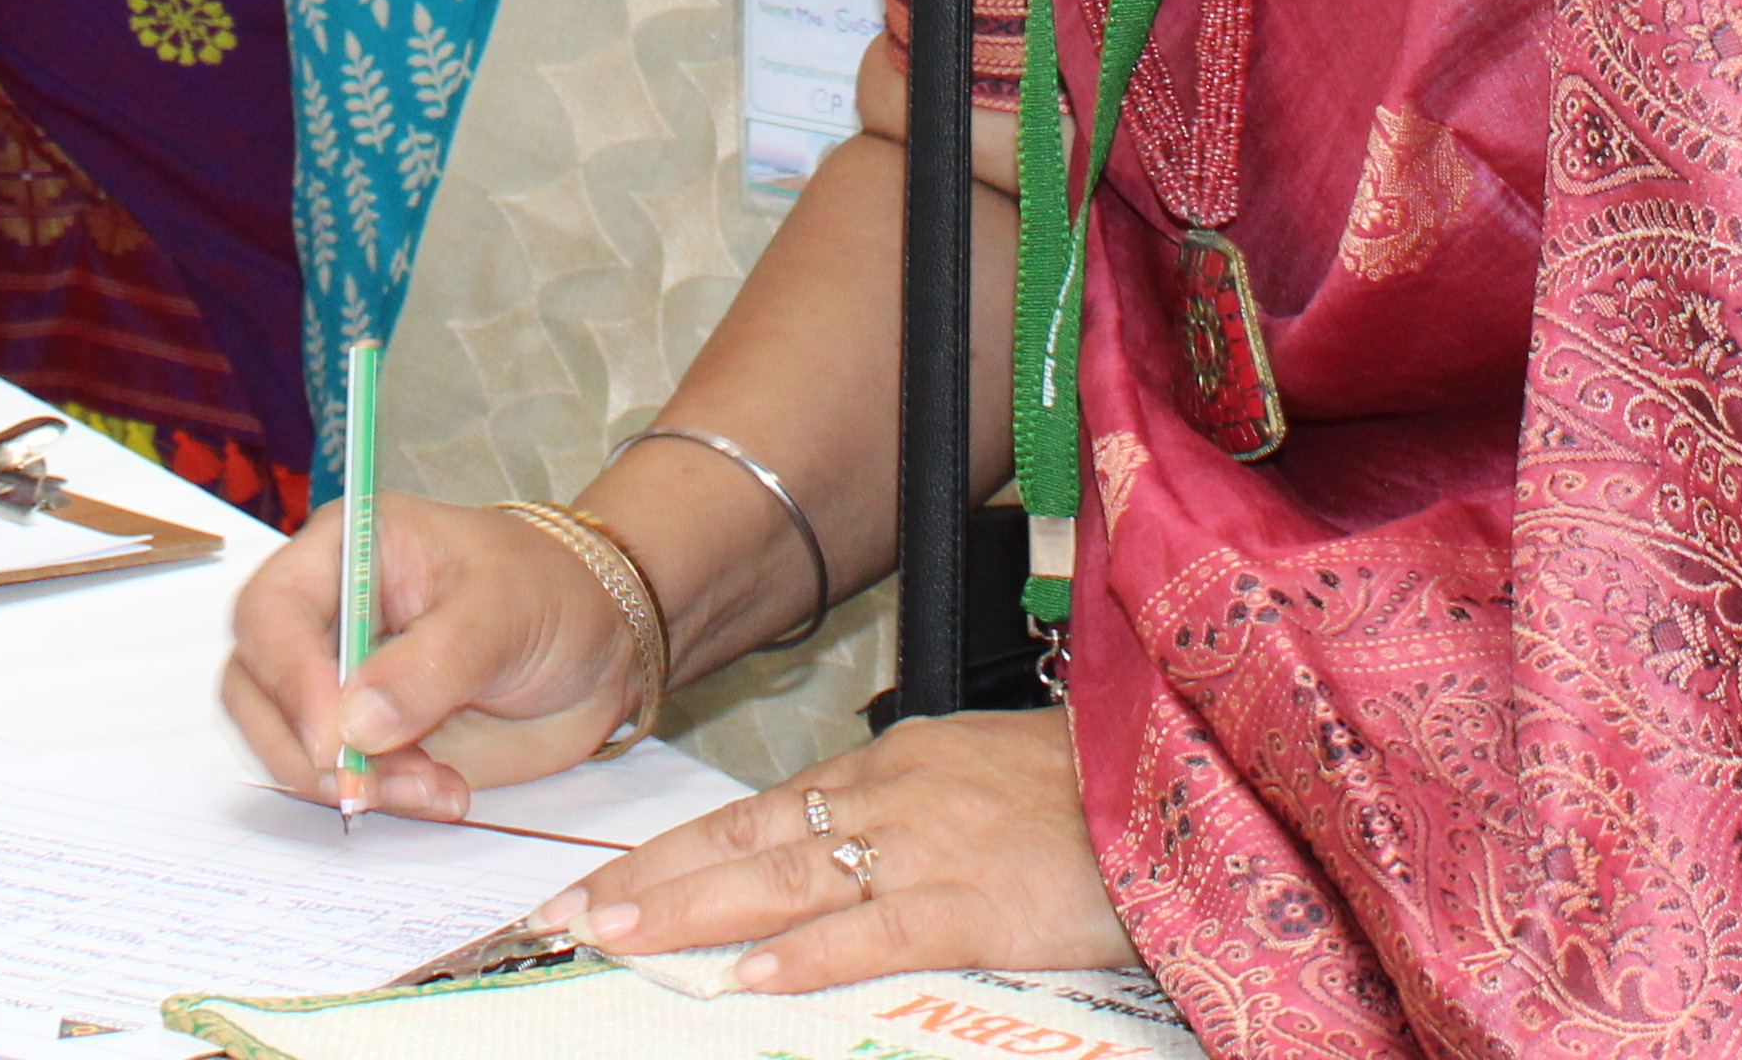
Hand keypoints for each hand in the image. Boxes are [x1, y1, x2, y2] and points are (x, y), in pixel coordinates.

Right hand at [217, 496, 647, 821]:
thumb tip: (354, 726)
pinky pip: (338, 779)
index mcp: (344, 551)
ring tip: (434, 789)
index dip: (289, 678)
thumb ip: (431, 663)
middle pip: (254, 685)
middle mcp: (325, 614)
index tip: (335, 740)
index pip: (271, 611)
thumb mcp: (502, 611)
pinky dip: (381, 800)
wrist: (599, 644)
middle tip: (369, 786)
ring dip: (347, 783)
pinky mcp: (366, 736)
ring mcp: (339, 680)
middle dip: (305, 747)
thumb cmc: (548, 593)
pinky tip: (444, 793)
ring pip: (287, 742)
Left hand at [526, 716, 1128, 995]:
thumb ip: (898, 811)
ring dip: (690, 912)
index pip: (753, 815)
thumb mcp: (975, 775)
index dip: (670, 851)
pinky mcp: (973, 902)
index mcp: (888, 766)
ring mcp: (925, 847)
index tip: (600, 882)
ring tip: (617, 936)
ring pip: (782, 882)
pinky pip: (874, 930)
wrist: (1174, 781)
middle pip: (743, 843)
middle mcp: (888, 795)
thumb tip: (829, 853)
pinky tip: (749, 975)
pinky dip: (807, 954)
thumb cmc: (1087, 788)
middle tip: (567, 913)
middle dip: (649, 881)